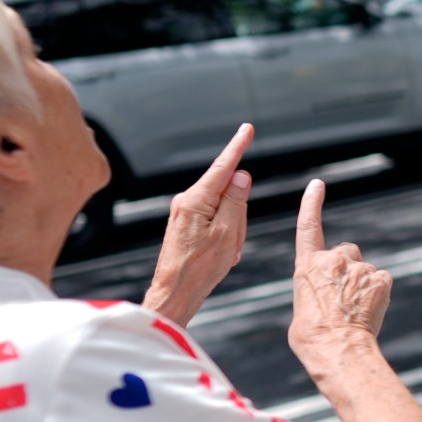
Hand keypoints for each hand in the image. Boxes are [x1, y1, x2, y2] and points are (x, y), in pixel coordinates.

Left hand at [141, 123, 253, 325]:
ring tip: (225, 252)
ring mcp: (185, 213)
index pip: (223, 167)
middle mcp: (187, 202)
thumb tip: (241, 176)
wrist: (175, 292)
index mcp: (196, 200)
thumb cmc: (198, 268)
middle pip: (228, 193)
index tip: (246, 129)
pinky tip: (220, 255)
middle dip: (239, 215)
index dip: (237, 147)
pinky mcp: (186, 224)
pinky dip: (224, 236)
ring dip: (233, 230)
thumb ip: (236, 201)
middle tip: (233, 242)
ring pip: (224, 210)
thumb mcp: (227, 233)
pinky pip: (215, 221)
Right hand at [288, 179, 392, 369]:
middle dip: (347, 268)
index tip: (317, 185)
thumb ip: (314, 289)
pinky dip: (379, 292)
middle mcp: (332, 260)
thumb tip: (325, 296)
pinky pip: (382, 280)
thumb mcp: (301, 308)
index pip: (308, 227)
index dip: (312, 204)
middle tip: (343, 297)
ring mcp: (358, 268)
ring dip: (363, 284)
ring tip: (355, 311)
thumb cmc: (312, 338)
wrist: (337, 349)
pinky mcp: (379, 278)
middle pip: (346, 252)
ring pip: (365, 269)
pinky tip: (370, 311)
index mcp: (307, 266)